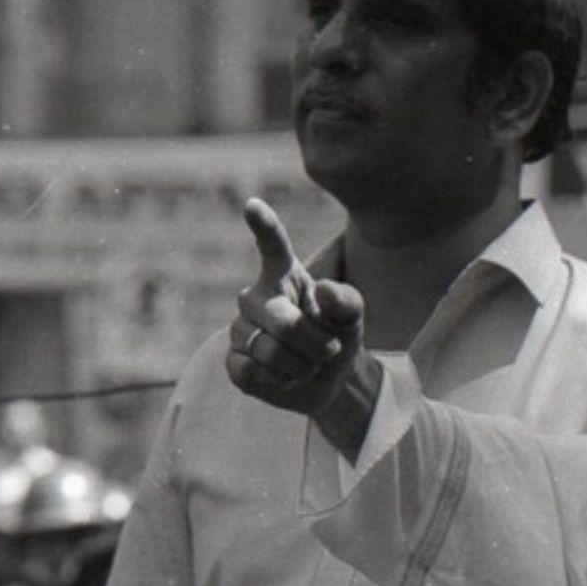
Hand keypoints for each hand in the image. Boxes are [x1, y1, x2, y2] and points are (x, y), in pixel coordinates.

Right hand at [225, 198, 376, 424]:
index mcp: (284, 275)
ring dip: (301, 365)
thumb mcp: (352, 315)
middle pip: (284, 323)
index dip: (264, 226)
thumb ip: (346, 300)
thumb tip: (322, 291)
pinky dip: (280, 381)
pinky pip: (253, 373)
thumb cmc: (338, 334)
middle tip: (329, 349)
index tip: (253, 205)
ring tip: (307, 363)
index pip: (272, 247)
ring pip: (270, 352)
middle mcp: (255, 297)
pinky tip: (285, 376)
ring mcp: (240, 329)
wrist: (332, 378)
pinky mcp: (234, 362)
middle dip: (317, 344)